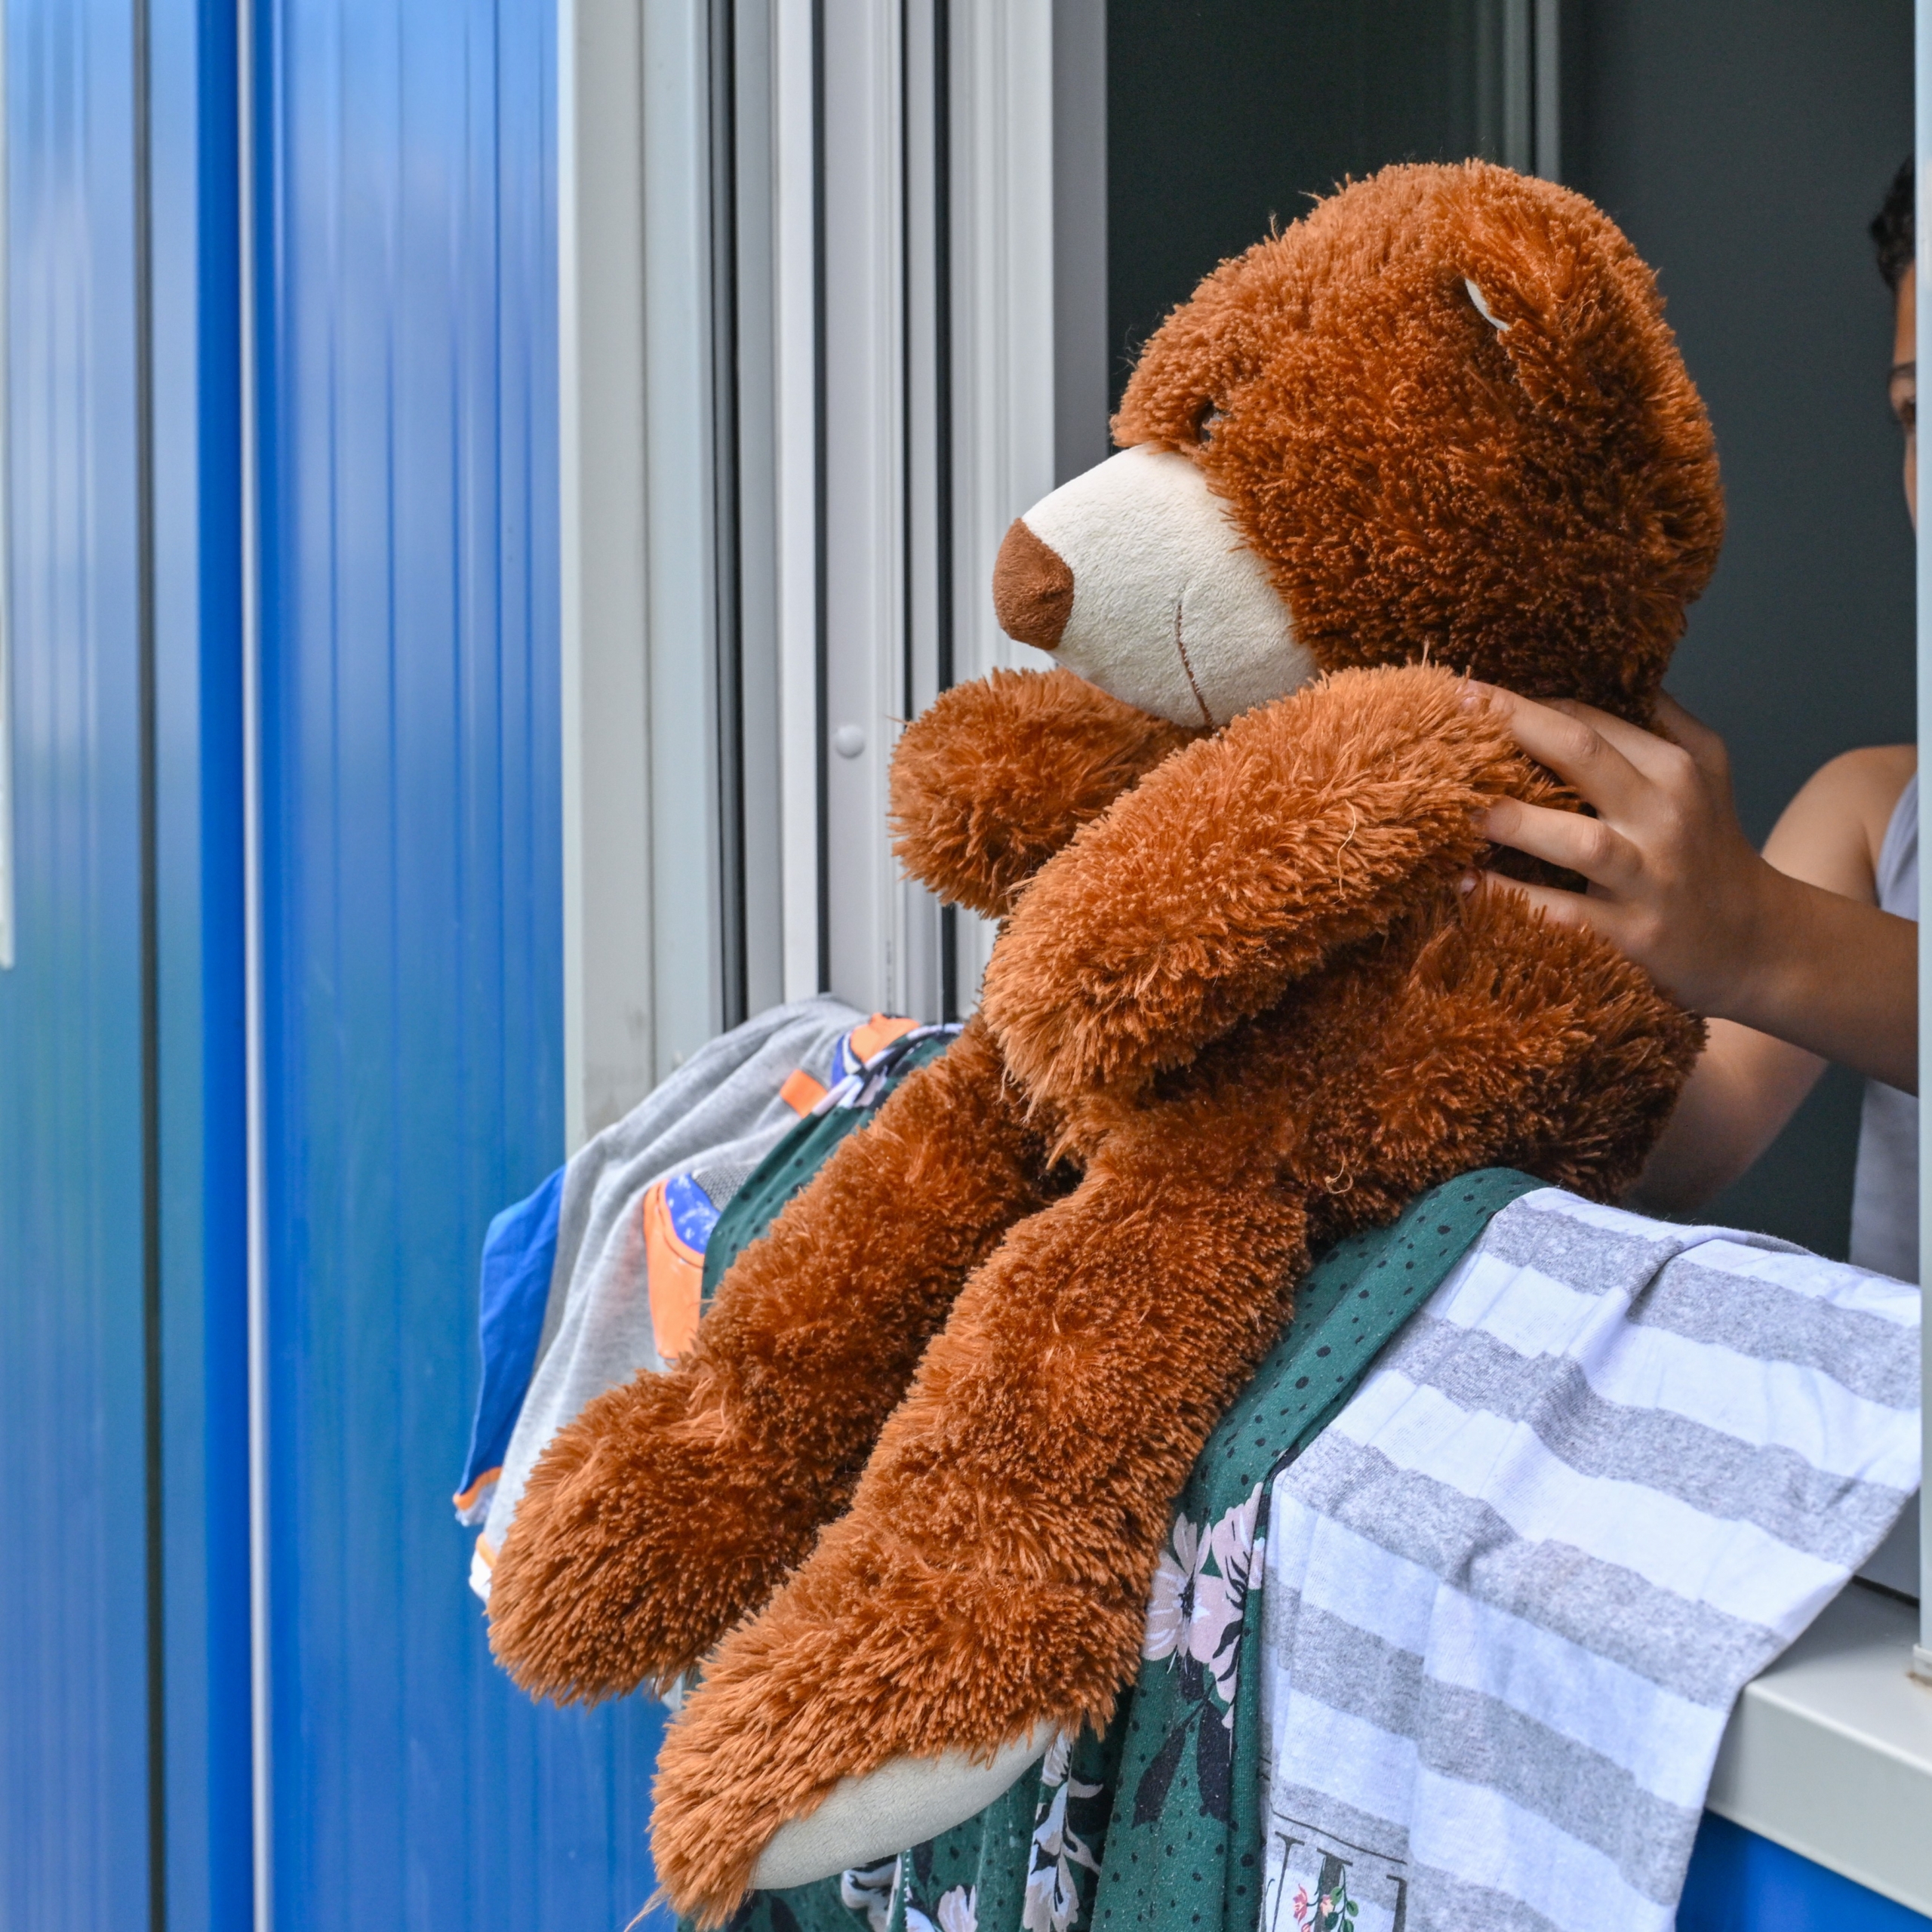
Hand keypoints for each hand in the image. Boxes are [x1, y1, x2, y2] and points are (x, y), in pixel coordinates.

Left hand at [1472, 685, 1915, 1090]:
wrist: (1757, 942)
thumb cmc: (1710, 847)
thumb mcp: (1708, 770)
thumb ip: (1662, 718)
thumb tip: (1603, 670)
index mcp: (1674, 769)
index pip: (1590, 721)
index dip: (1524, 706)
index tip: (1466, 696)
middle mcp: (1666, 815)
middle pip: (1583, 755)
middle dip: (1514, 726)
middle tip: (1450, 712)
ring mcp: (1652, 877)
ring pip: (1580, 841)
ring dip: (1514, 822)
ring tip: (1457, 810)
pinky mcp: (1637, 936)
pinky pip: (1567, 916)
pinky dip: (1515, 901)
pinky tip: (1466, 885)